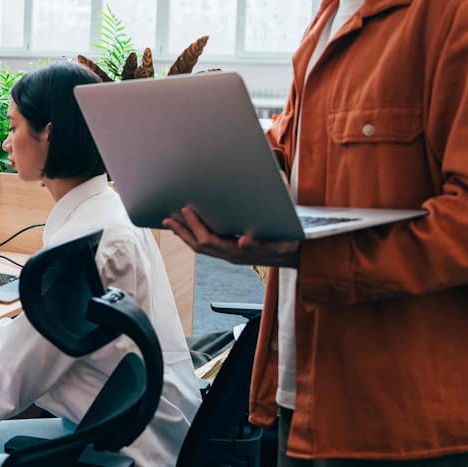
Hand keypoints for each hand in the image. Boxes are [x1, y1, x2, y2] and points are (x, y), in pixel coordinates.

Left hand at [164, 206, 300, 268]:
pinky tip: (189, 226)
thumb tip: (243, 240)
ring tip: (171, 221)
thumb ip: (262, 241)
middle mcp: (232, 256)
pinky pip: (209, 246)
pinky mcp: (232, 251)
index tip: (186, 210)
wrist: (299, 253)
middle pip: (200, 246)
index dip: (196, 227)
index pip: (210, 242)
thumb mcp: (280, 241)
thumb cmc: (290, 242)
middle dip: (183, 231)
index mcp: (240, 252)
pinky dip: (195, 236)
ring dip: (185, 234)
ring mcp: (231, 255)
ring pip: (202, 248)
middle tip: (168, 217)